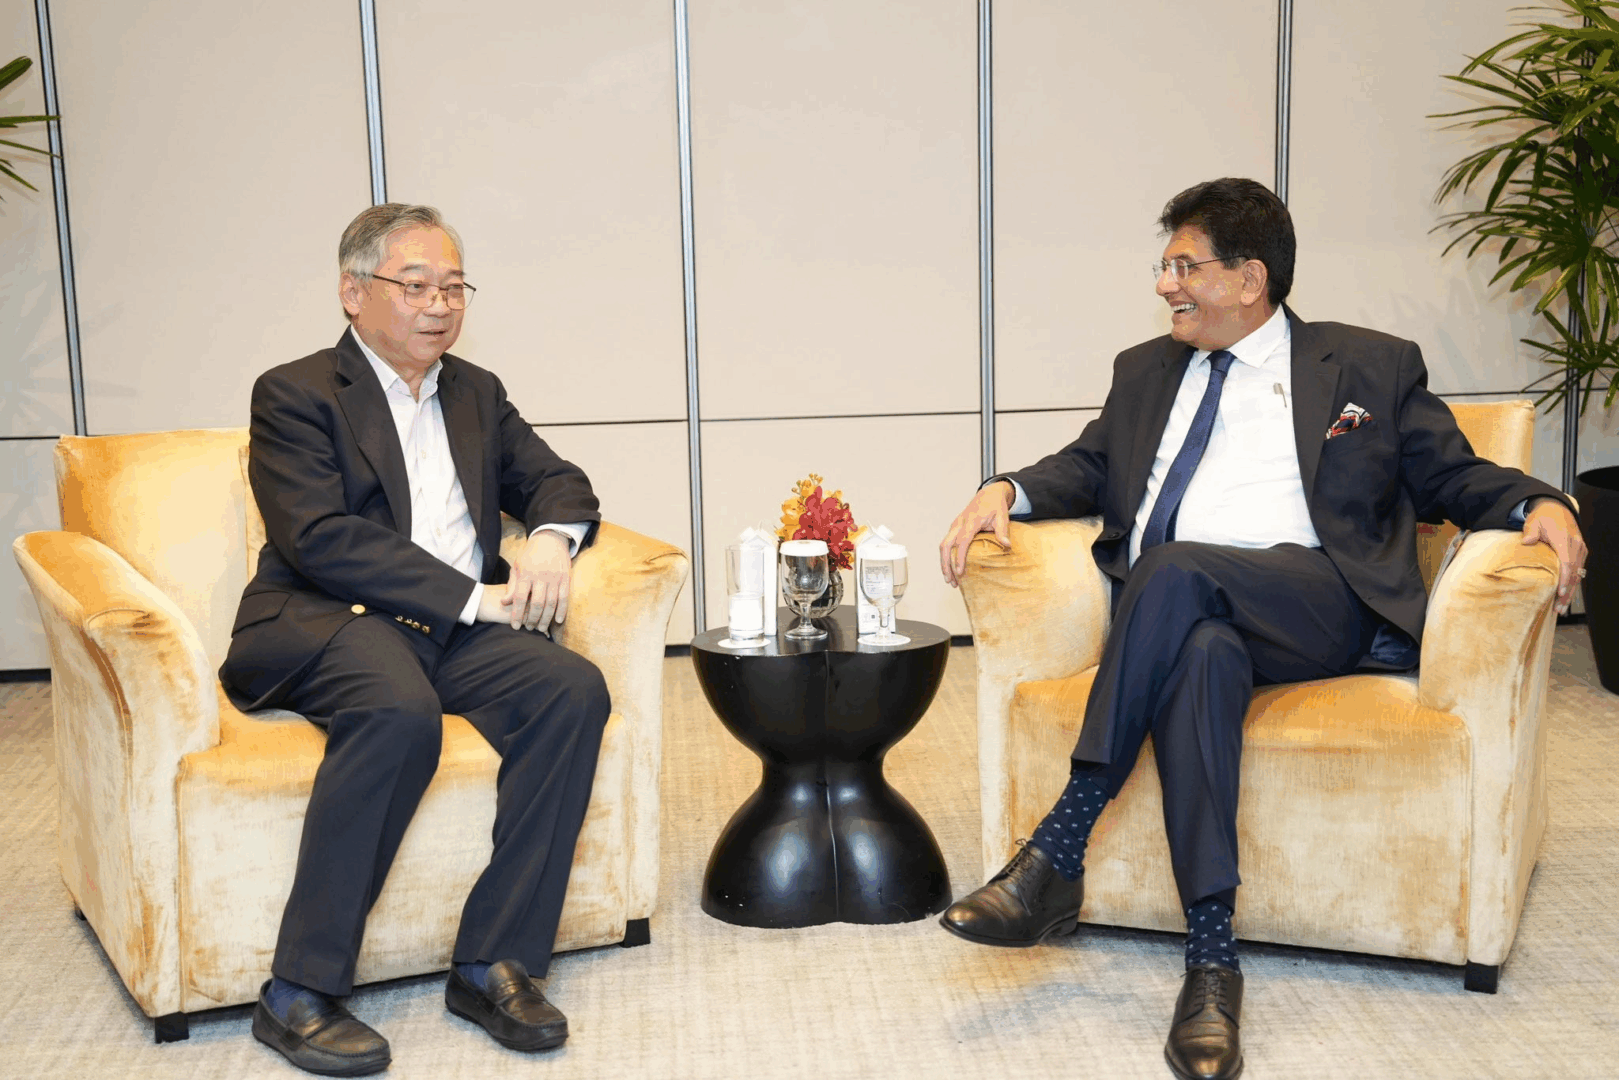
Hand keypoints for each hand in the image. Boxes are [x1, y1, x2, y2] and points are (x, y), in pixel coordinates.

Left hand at [497, 529, 573, 630]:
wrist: (550, 539)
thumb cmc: (530, 555)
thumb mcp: (517, 567)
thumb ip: (512, 585)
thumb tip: (505, 602)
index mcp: (527, 574)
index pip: (521, 598)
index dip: (517, 614)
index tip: (515, 626)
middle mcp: (541, 576)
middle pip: (537, 603)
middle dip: (532, 619)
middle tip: (528, 628)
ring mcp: (555, 577)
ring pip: (551, 603)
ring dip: (546, 618)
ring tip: (541, 628)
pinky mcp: (566, 578)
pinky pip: (564, 597)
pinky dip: (561, 610)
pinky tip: (557, 621)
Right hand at [939, 480, 1014, 587]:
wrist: (988, 494)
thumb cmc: (995, 506)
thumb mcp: (1002, 516)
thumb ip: (1003, 531)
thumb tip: (1007, 545)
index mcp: (971, 521)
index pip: (962, 542)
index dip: (959, 557)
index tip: (960, 572)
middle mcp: (959, 523)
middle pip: (946, 545)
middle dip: (946, 564)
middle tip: (952, 581)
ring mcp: (955, 526)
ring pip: (943, 546)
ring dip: (944, 563)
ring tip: (950, 580)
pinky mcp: (954, 528)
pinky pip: (946, 544)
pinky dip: (946, 558)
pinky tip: (950, 569)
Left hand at [1521, 497, 1587, 615]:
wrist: (1557, 508)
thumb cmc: (1544, 517)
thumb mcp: (1533, 521)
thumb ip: (1530, 532)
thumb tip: (1526, 541)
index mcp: (1564, 539)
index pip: (1566, 563)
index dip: (1564, 579)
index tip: (1559, 592)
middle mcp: (1576, 545)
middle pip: (1573, 573)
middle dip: (1567, 592)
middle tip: (1558, 608)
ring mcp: (1580, 549)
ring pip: (1577, 575)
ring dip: (1570, 592)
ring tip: (1561, 608)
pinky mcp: (1580, 552)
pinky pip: (1578, 571)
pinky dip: (1573, 584)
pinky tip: (1567, 597)